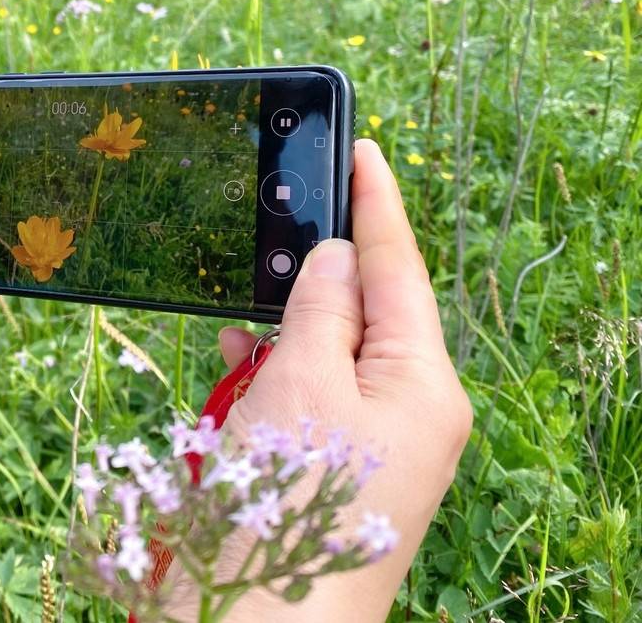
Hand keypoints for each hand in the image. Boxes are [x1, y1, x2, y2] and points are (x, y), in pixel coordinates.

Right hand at [165, 139, 472, 620]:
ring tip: (237, 301)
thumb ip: (319, 309)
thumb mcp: (303, 382)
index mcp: (421, 387)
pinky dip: (259, 374)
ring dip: (275, 330)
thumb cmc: (288, 503)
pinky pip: (292, 397)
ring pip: (317, 354)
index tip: (363, 148)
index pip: (401, 272)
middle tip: (281, 211)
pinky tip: (230, 359)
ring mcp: (358, 445)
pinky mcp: (315, 467)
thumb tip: (336, 258)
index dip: (378, 205)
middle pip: (359, 312)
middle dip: (315, 272)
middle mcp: (401, 414)